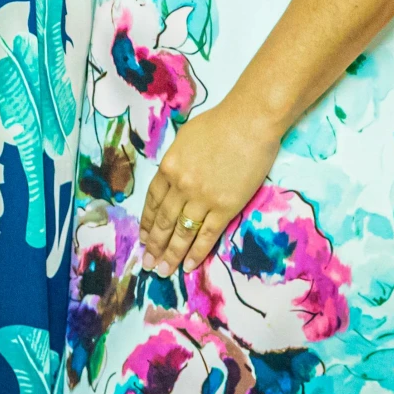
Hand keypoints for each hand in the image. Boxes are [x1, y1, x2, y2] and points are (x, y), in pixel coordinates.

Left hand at [138, 102, 284, 278]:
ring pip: (182, 233)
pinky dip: (196, 253)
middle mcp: (181, 187)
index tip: (144, 238)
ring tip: (163, 271)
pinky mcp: (225, 208)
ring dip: (171, 254)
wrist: (250, 123)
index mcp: (168, 168)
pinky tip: (188, 266)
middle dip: (154, 245)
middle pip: (163, 222)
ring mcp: (202, 199)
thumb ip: (177, 163)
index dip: (147, 223)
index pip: (152, 202)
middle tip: (148, 263)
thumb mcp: (186, 139)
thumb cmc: (220, 123)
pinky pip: (207, 235)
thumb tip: (174, 179)